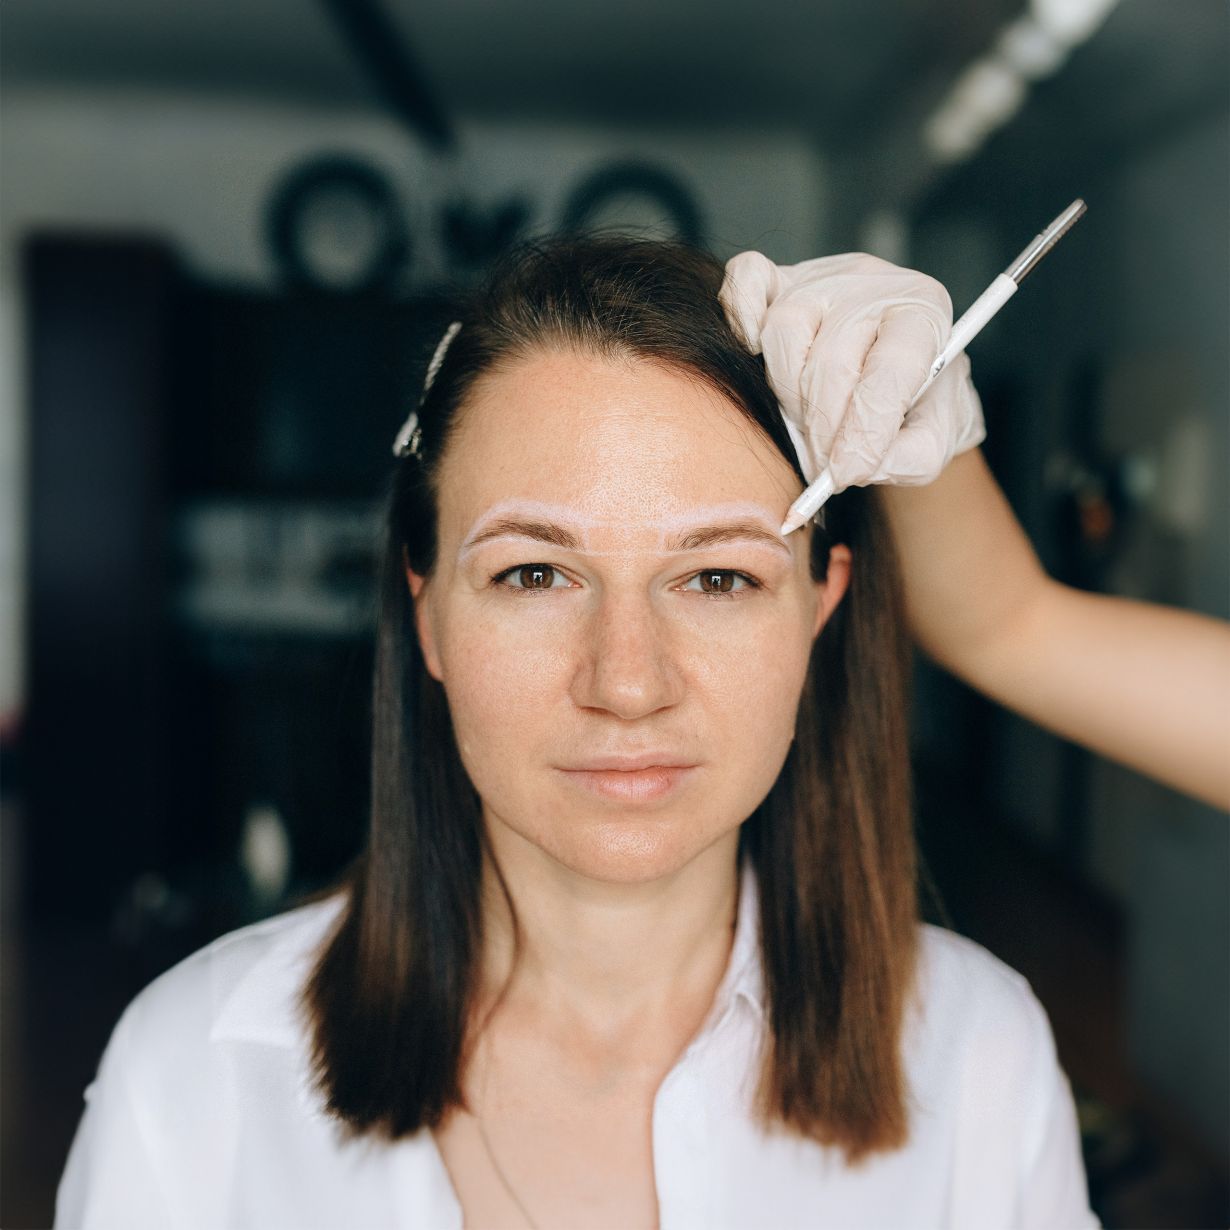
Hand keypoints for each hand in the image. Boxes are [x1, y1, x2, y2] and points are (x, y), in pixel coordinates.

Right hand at [719, 251, 985, 496]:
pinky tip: (755, 355)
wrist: (899, 375)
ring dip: (788, 393)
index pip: (892, 370)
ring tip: (805, 423)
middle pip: (832, 358)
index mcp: (923, 314)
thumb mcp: (931, 443)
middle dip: (824, 427)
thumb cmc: (915, 407)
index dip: (865, 430)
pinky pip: (747, 281)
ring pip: (785, 329)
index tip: (847, 473)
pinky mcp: (778, 280)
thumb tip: (851, 465)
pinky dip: (741, 317)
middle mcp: (872, 285)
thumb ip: (905, 458)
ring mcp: (820, 278)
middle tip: (823, 466)